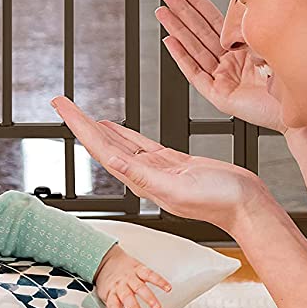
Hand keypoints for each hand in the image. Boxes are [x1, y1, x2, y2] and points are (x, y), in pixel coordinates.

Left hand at [50, 96, 269, 236]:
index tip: (63, 108)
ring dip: (97, 129)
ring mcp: (156, 169)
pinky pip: (139, 145)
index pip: (102, 150)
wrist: (246, 205)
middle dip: (80, 123)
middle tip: (60, 102)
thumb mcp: (179, 187)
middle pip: (103, 144)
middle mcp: (143, 176)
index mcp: (142, 182)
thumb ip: (146, 177)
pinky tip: (113, 126)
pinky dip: (123, 134)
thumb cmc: (219, 200)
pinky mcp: (171, 163)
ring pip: (118, 144)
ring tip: (79, 114)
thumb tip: (116, 163)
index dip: (80, 128)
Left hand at [93, 245, 172, 307]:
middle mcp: (121, 285)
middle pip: (127, 296)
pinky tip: (167, 288)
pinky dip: (159, 281)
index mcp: (111, 293)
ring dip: (149, 297)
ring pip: (140, 287)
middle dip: (134, 306)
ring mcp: (130, 277)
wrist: (105, 259)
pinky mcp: (139, 269)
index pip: (113, 306)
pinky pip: (150, 274)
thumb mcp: (105, 296)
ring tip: (157, 307)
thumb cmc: (107, 280)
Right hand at [156, 0, 284, 131]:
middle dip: (180, 10)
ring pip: (194, 48)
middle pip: (198, 30)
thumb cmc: (293, 79)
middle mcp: (230, 61)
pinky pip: (196, 73)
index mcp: (242, 47)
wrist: (302, 108)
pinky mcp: (219, 95)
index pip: (213, 19)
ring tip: (161, 12)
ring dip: (176, 29)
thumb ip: (249, 23)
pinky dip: (182, 57)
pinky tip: (169, 41)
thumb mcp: (269, 40)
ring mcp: (223, 78)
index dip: (196, 2)